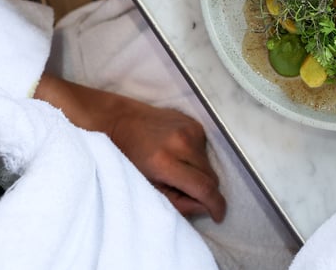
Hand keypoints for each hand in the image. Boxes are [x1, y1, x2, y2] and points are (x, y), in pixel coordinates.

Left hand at [35, 74, 225, 221]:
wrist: (117, 120)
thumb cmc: (124, 157)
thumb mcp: (144, 186)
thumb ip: (176, 202)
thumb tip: (203, 207)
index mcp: (165, 161)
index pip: (204, 187)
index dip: (215, 205)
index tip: (219, 216)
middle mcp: (182, 143)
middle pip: (211, 176)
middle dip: (205, 190)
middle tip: (185, 193)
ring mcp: (190, 129)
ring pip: (209, 164)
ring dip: (200, 173)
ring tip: (177, 171)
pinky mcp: (194, 122)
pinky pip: (205, 149)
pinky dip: (196, 158)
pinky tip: (177, 155)